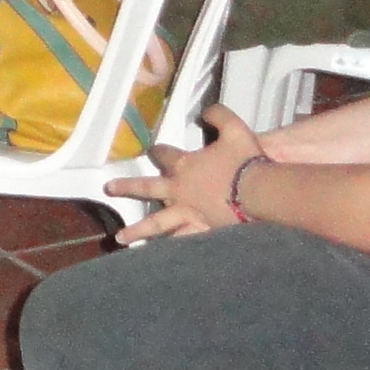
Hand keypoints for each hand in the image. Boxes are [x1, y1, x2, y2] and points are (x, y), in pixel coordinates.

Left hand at [115, 106, 259, 241]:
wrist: (260, 192)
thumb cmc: (244, 160)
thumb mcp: (233, 128)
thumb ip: (218, 115)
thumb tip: (207, 111)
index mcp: (185, 166)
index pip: (164, 155)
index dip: (158, 151)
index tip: (152, 150)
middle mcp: (180, 191)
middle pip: (148, 189)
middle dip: (127, 187)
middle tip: (109, 188)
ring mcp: (188, 214)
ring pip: (156, 224)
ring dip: (137, 231)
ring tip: (120, 239)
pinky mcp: (202, 231)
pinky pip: (181, 241)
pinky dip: (169, 249)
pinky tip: (157, 258)